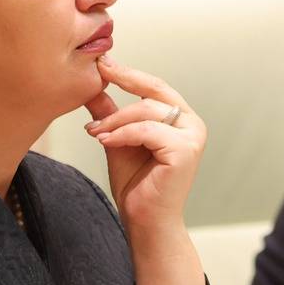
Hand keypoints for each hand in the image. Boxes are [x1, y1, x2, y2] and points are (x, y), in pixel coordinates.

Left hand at [83, 55, 203, 234]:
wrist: (145, 222)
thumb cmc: (137, 186)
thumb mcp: (117, 140)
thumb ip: (110, 114)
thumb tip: (91, 87)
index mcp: (181, 119)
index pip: (155, 87)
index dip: (129, 73)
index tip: (103, 62)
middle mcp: (192, 124)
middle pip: (154, 92)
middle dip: (122, 83)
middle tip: (94, 77)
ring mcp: (192, 137)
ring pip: (148, 111)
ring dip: (116, 119)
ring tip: (95, 132)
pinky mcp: (185, 151)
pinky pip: (146, 131)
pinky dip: (122, 134)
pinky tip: (105, 141)